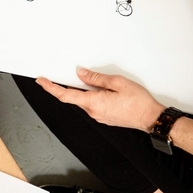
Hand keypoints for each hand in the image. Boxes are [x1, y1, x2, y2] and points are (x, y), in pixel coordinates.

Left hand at [36, 68, 165, 131]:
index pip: (65, 95)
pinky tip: (101, 91)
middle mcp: (93, 112)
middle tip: (65, 75)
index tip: (42, 81)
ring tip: (95, 82)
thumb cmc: (138, 102)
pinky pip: (92, 105)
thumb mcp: (117, 82)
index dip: (51, 88)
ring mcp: (98, 116)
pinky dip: (92, 96)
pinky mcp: (104, 117)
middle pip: (74, 97)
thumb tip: (81, 74)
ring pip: (84, 101)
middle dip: (68, 86)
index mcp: (94, 102)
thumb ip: (96, 78)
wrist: (150, 118)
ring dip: (84, 91)